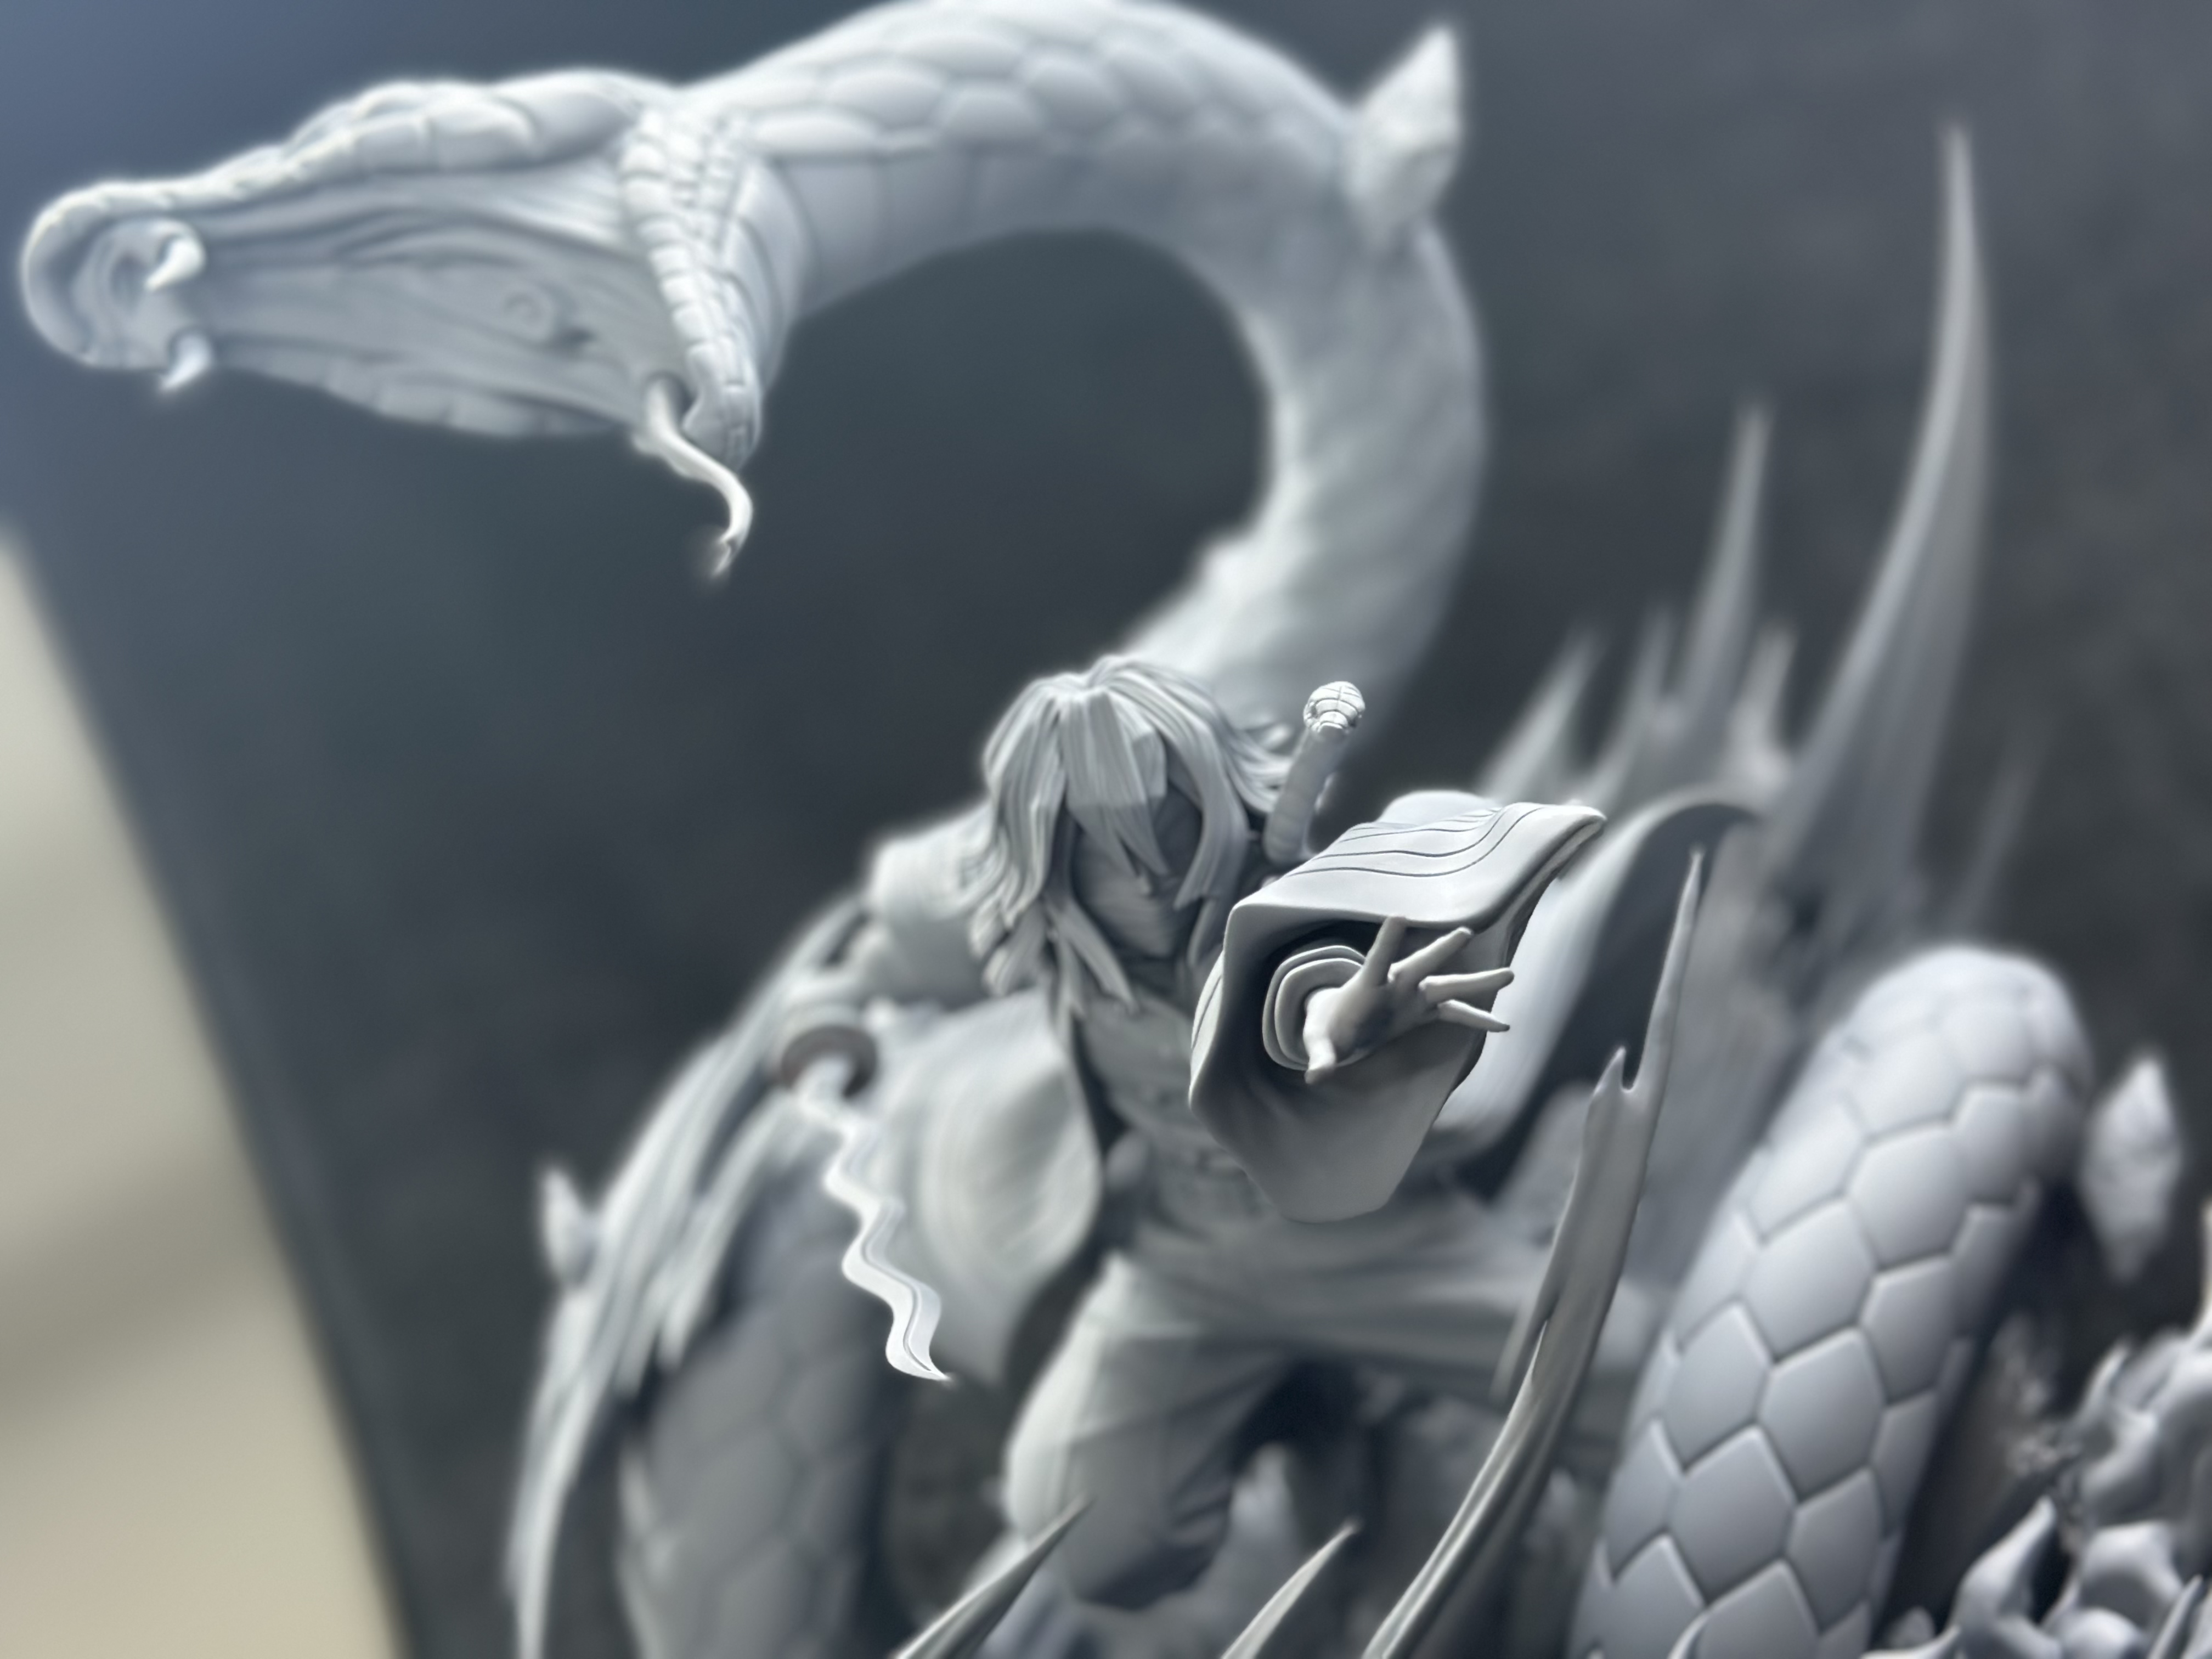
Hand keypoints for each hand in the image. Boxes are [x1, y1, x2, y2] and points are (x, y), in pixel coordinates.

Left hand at [1300, 914, 1511, 1082]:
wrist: (1338, 1023)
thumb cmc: (1326, 1029)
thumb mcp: (1319, 1041)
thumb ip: (1320, 1056)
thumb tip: (1314, 1077)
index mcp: (1367, 986)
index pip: (1376, 959)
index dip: (1386, 941)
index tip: (1400, 916)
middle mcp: (1395, 984)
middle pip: (1421, 965)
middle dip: (1442, 950)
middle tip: (1465, 933)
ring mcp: (1412, 995)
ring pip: (1448, 985)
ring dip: (1476, 981)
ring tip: (1510, 974)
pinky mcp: (1422, 1011)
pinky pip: (1455, 1013)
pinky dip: (1477, 1019)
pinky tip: (1503, 1026)